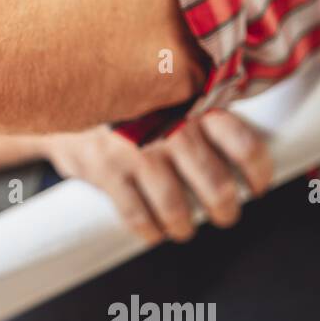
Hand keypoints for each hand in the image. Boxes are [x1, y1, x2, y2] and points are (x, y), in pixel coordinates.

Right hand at [40, 111, 271, 244]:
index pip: (243, 143)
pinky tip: (153, 232)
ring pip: (177, 208)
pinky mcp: (107, 169)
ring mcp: (137, 149)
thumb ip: (199, 104)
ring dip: (185, 227)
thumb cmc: (126, 99)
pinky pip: (138, 216)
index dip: (258, 173)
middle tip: (223, 215)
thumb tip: (241, 138)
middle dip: (224, 210)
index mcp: (193, 103)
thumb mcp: (165, 88)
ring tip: (184, 228)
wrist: (61, 94)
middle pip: (216, 185)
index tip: (257, 186)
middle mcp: (170, 126)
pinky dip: (150, 231)